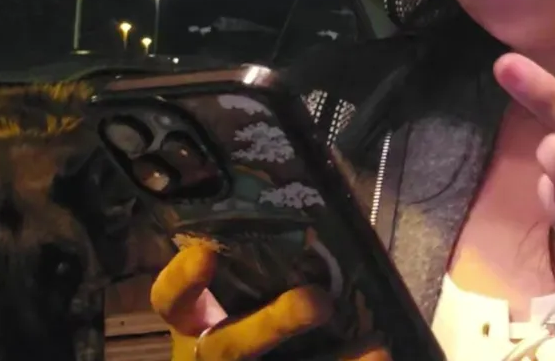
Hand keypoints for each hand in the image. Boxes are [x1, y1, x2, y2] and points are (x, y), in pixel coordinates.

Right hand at [151, 245, 391, 360]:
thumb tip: (314, 208)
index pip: (171, 303)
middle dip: (274, 324)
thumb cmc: (241, 321)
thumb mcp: (233, 296)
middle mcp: (213, 354)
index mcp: (194, 326)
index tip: (205, 253)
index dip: (182, 281)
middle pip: (231, 347)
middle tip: (318, 301)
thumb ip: (255, 264)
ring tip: (377, 348)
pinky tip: (383, 353)